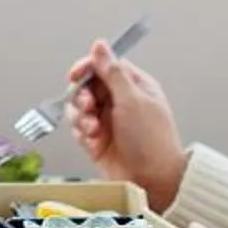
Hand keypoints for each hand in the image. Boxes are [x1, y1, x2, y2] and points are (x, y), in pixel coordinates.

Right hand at [66, 38, 186, 209]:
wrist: (152, 181)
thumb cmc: (151, 141)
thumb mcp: (132, 100)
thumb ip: (112, 72)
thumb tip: (100, 46)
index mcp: (134, 86)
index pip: (105, 66)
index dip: (89, 68)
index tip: (76, 75)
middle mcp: (120, 101)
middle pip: (88, 86)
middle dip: (82, 96)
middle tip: (88, 106)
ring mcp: (108, 121)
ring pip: (79, 107)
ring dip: (81, 116)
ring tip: (92, 129)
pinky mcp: (97, 140)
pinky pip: (79, 128)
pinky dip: (82, 133)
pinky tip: (93, 141)